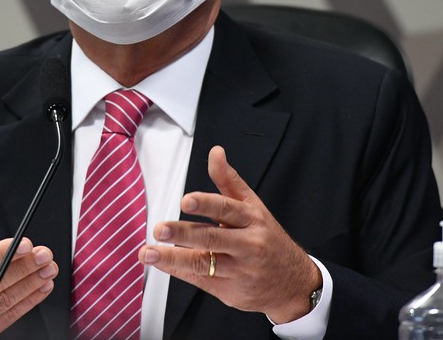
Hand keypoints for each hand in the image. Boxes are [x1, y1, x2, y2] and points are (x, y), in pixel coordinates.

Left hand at [139, 146, 320, 322]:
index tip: (186, 200)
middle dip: (182, 233)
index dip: (206, 203)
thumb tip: (215, 152)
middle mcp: (248, 244)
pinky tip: (161, 263)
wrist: (294, 283)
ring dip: (172, 257)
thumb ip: (229, 181)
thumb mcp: (254, 207)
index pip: (227, 208)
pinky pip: (201, 280)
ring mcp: (239, 269)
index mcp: (252, 219)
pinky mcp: (231, 290)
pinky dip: (179, 271)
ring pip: (203, 262)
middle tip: (159, 229)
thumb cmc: (267, 239)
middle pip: (212, 236)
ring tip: (149, 252)